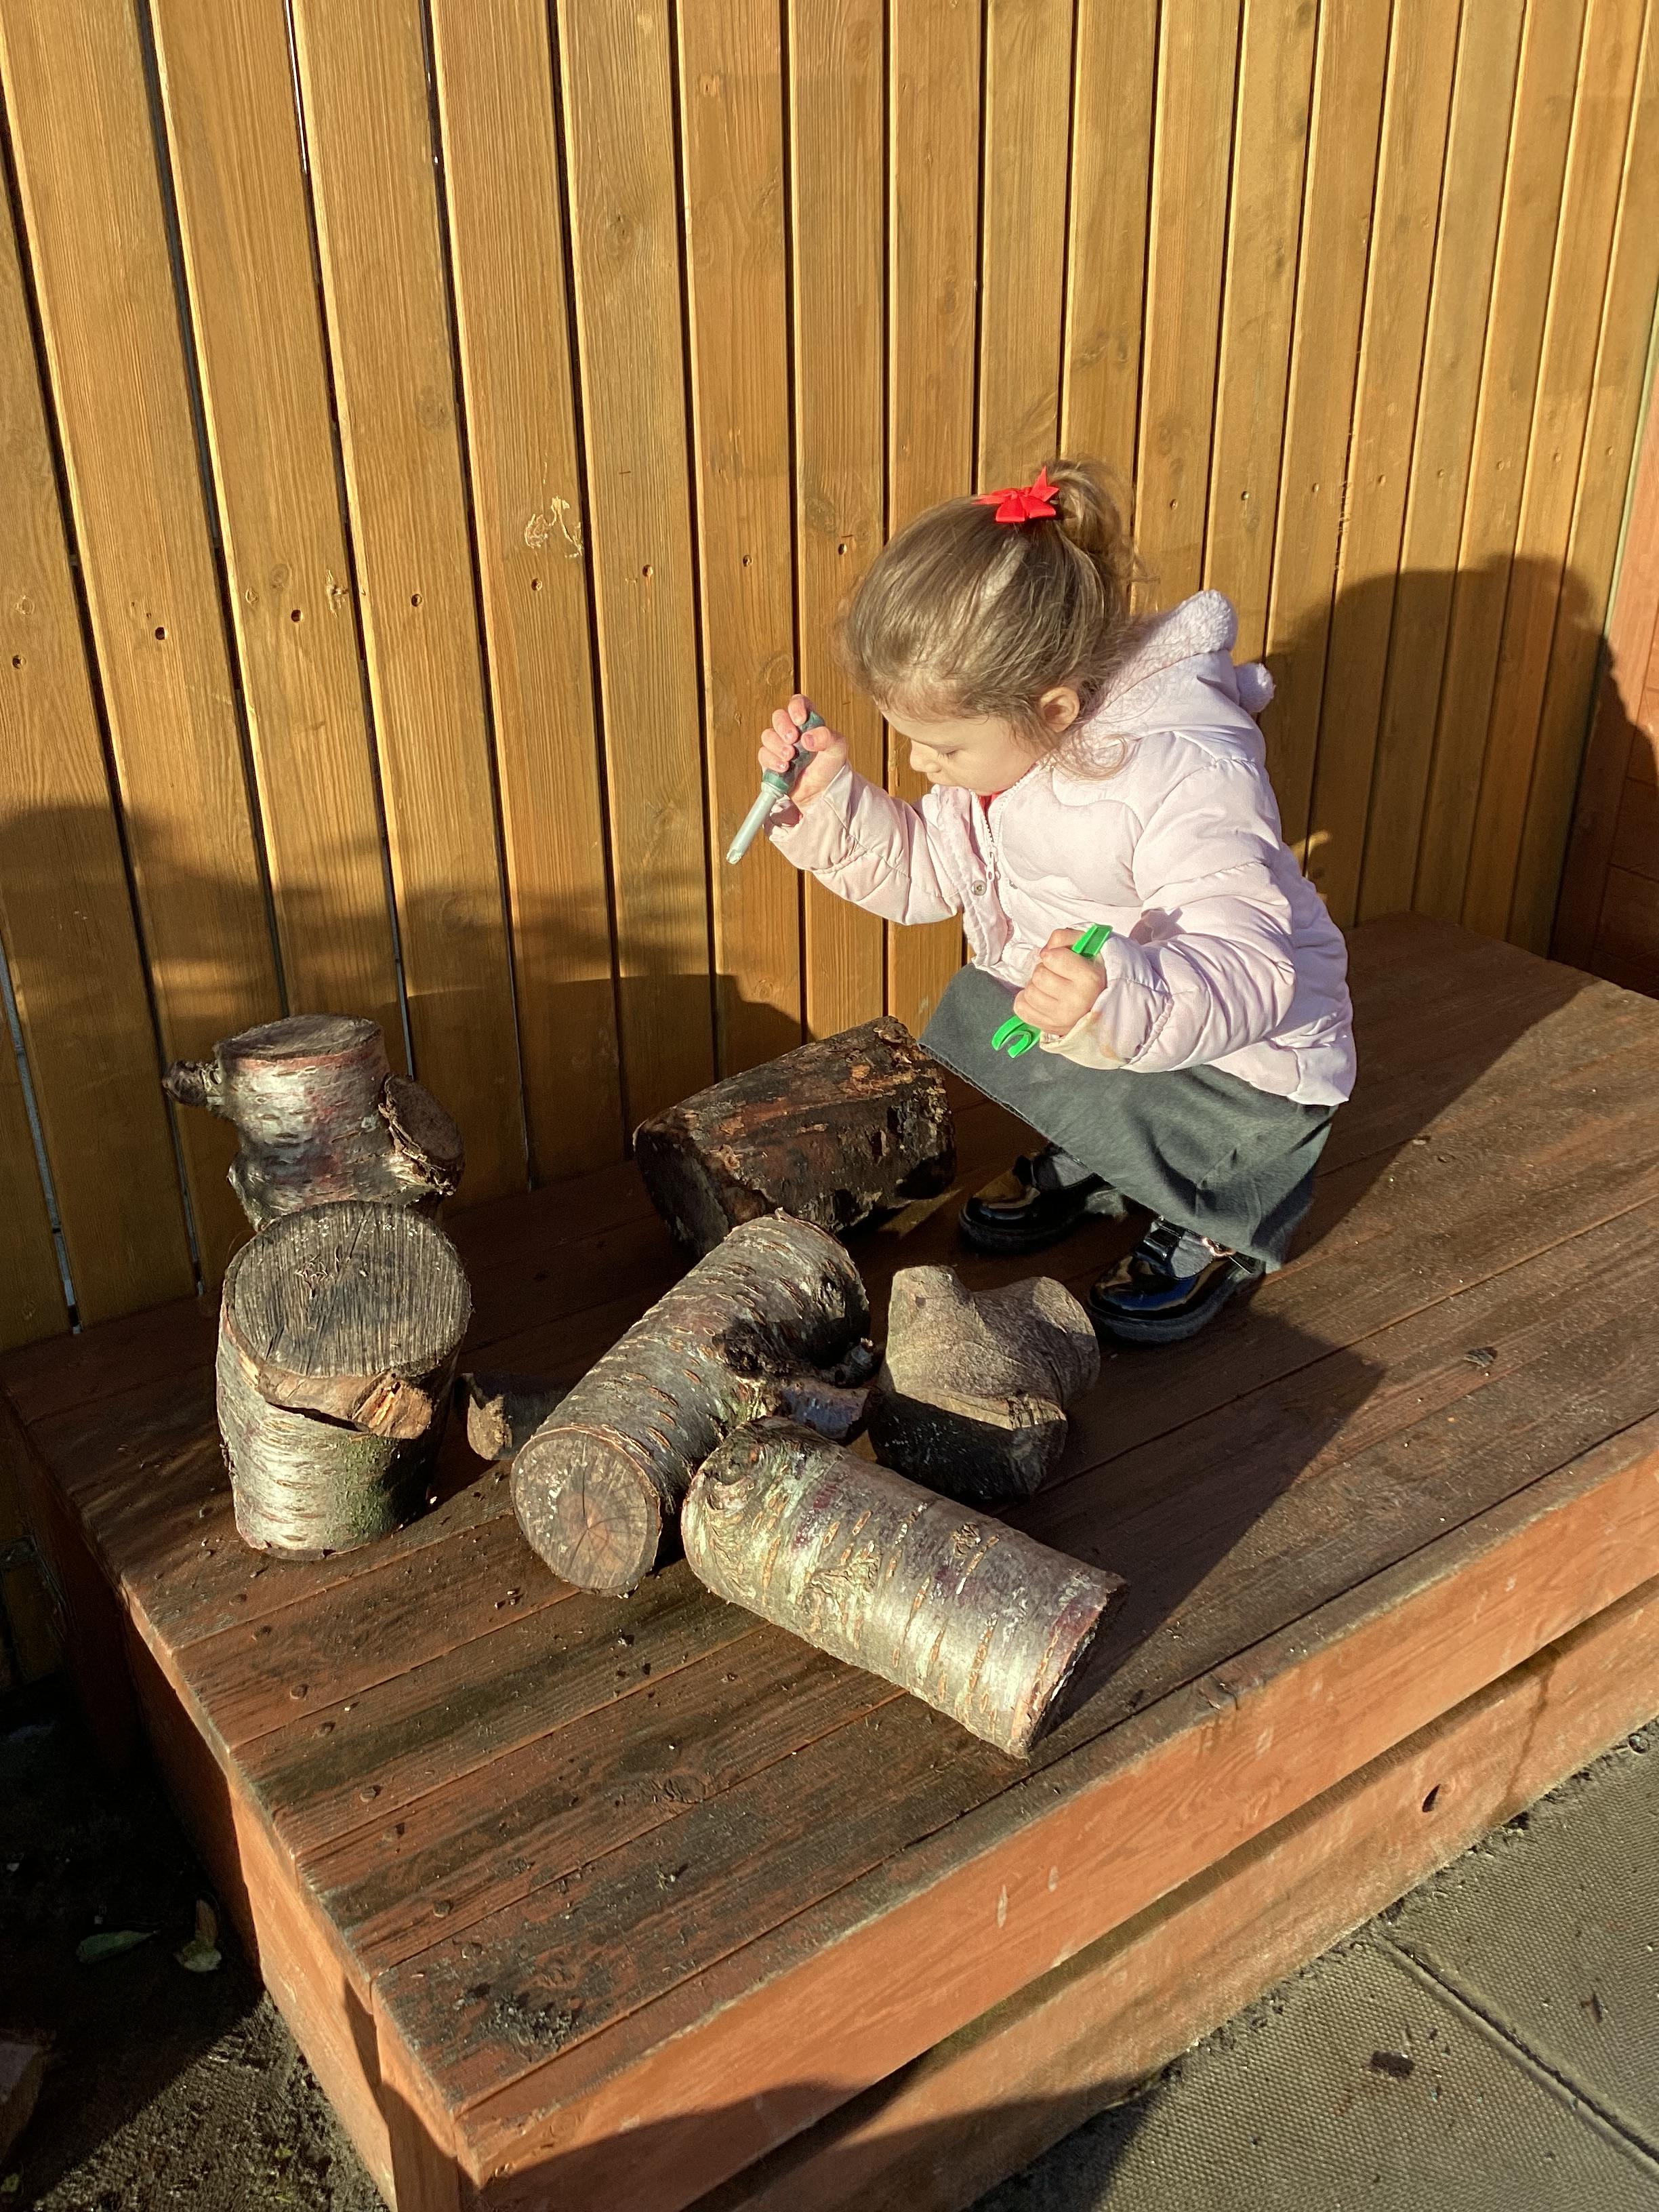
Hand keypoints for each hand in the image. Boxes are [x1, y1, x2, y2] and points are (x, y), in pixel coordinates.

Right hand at [758, 696, 847, 811]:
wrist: (821, 791)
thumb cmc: (830, 765)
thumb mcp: (838, 747)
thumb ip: (826, 737)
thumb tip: (807, 738)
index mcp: (808, 720)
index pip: (797, 703)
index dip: (795, 707)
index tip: (800, 719)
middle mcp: (792, 730)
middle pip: (778, 717)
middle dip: (783, 726)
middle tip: (792, 739)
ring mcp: (779, 744)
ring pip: (768, 735)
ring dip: (777, 745)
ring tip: (790, 757)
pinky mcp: (770, 760)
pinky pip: (764, 755)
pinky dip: (772, 760)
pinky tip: (784, 768)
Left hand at [1012, 928, 1105, 1035]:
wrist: (1099, 1003)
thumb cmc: (1090, 971)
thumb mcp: (1086, 947)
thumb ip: (1064, 937)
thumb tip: (1044, 951)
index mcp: (1089, 979)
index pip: (1051, 958)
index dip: (1052, 954)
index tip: (1060, 959)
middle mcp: (1077, 1001)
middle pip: (1038, 976)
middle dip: (1044, 970)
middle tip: (1055, 974)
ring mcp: (1062, 1017)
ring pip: (1029, 992)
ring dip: (1035, 986)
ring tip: (1049, 987)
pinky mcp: (1049, 1027)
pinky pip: (1021, 1008)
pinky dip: (1026, 1000)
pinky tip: (1040, 998)